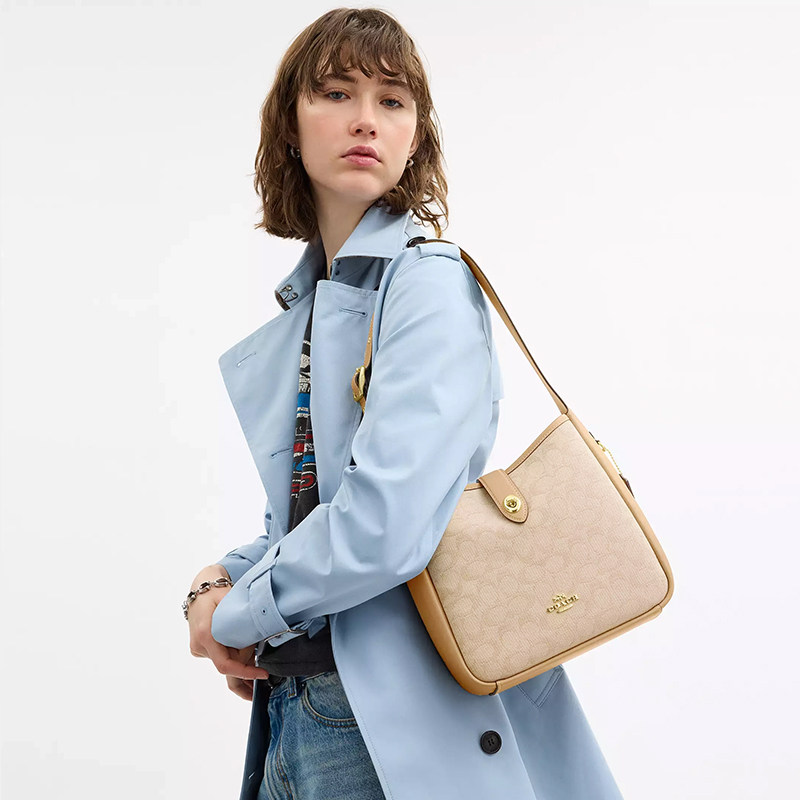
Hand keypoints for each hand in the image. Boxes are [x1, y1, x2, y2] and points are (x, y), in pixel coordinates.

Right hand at [187, 565, 269, 691]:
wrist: (200, 588)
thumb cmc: (216, 592)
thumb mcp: (231, 602)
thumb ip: (243, 620)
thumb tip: (260, 635)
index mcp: (205, 635)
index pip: (225, 665)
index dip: (245, 673)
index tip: (262, 674)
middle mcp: (199, 646)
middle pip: (228, 665)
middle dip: (247, 669)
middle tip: (266, 670)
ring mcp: (199, 649)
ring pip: (226, 662)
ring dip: (242, 662)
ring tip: (259, 662)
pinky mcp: (202, 649)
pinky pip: (221, 657)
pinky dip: (235, 657)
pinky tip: (248, 655)